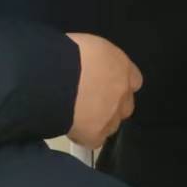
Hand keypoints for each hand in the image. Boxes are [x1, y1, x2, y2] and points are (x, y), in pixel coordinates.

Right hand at [65, 33, 142, 149]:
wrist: (54, 77)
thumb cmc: (67, 54)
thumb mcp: (89, 47)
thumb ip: (97, 61)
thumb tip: (91, 67)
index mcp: (122, 66)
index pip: (133, 80)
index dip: (118, 85)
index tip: (104, 86)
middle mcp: (122, 92)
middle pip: (125, 105)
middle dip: (111, 106)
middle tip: (90, 102)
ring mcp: (111, 115)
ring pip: (111, 124)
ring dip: (99, 122)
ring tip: (76, 115)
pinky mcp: (96, 134)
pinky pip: (94, 139)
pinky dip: (84, 136)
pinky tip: (70, 126)